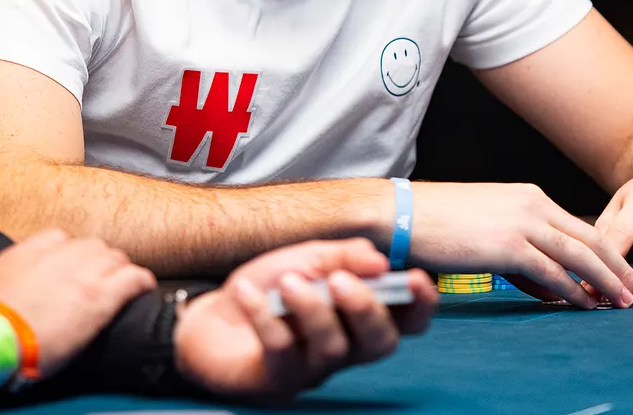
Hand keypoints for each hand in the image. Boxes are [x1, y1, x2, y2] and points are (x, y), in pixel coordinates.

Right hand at [0, 229, 155, 376]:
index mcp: (30, 252)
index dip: (69, 252)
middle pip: (92, 246)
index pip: (59, 238)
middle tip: (100, 278)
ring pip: (115, 259)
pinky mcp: (101, 298)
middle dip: (98, 260)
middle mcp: (61, 257)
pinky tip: (144, 288)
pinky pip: (132, 279)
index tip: (71, 266)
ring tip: (122, 284)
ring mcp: (84, 275)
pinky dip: (141, 281)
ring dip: (119, 270)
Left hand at [173, 238, 434, 397]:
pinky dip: (263, 314)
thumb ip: (345, 256)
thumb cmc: (270, 289)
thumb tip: (381, 262)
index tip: (416, 279)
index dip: (421, 305)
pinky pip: (279, 348)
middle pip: (379, 343)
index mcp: (360, 316)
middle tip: (340, 281)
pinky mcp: (275, 377)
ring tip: (288, 282)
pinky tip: (247, 291)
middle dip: (367, 309)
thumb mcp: (308, 259)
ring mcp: (311, 366)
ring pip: (332, 348)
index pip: (407, 320)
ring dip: (313, 309)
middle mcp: (345, 347)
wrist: (211, 319)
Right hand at [409, 182, 632, 308]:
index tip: (623, 275)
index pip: (581, 226)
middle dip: (619, 268)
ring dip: (607, 281)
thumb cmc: (438, 223)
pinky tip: (586, 305)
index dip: (608, 253)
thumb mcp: (490, 226)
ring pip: (581, 254)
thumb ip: (523, 251)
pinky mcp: (508, 245)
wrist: (402, 213)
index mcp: (529, 196)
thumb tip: (550, 286)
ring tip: (624, 303)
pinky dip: (574, 290)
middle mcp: (533, 204)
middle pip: (592, 237)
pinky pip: (553, 271)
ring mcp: (522, 222)